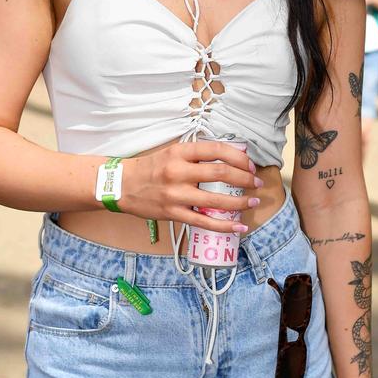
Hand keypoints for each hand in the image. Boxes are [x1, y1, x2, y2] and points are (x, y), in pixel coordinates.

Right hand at [118, 141, 263, 232]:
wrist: (121, 185)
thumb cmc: (150, 168)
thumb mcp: (173, 153)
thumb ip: (198, 155)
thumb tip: (232, 156)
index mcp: (180, 152)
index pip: (217, 150)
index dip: (239, 157)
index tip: (249, 164)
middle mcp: (179, 171)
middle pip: (221, 173)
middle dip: (245, 178)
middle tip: (256, 183)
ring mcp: (176, 194)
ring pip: (216, 198)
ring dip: (240, 202)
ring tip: (253, 202)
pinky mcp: (173, 213)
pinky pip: (204, 221)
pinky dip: (224, 226)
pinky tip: (238, 227)